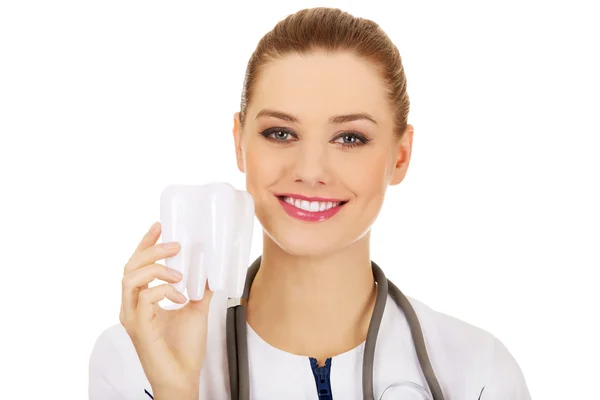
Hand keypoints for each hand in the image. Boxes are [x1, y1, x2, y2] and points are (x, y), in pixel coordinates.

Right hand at [119, 222, 212, 398]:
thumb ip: (199, 289)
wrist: (183, 377)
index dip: (145, 243)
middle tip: (175, 245)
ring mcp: (132, 317)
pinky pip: (145, 297)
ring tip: (179, 275)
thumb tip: (211, 269)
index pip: (136, 264)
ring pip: (131, 278)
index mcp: (141, 300)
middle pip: (130, 266)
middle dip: (151, 250)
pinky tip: (181, 297)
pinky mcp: (139, 327)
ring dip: (158, 269)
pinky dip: (165, 291)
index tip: (159, 226)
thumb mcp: (196, 309)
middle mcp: (131, 306)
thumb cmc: (184, 348)